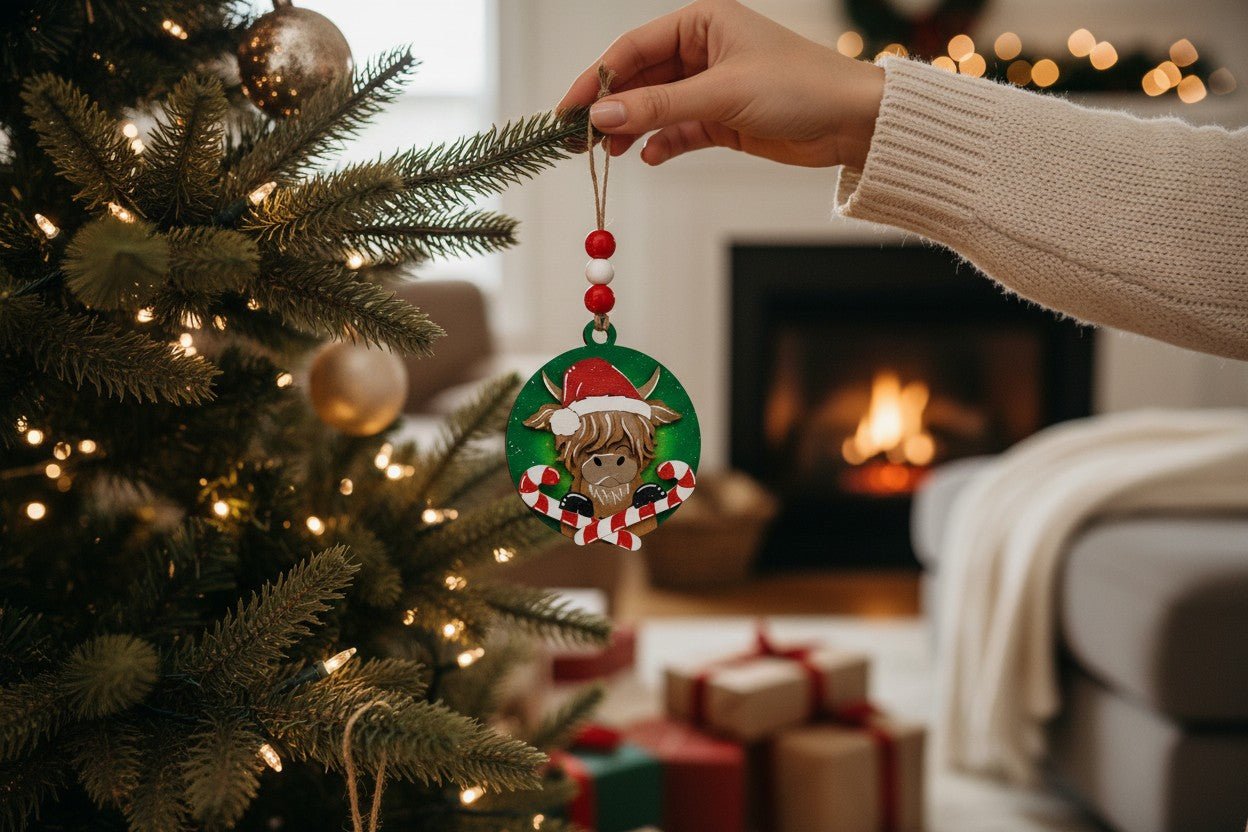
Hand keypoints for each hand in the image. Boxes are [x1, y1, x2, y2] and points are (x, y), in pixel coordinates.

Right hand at [558, 0, 884, 168]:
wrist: (852, 122)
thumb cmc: (799, 87)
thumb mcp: (721, 94)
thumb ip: (658, 107)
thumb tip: (602, 114)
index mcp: (701, 22)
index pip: (633, 49)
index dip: (596, 79)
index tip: (568, 110)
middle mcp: (702, 50)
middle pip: (639, 80)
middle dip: (610, 109)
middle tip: (579, 140)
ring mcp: (710, 86)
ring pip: (655, 108)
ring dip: (631, 130)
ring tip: (609, 153)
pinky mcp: (721, 119)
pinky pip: (677, 131)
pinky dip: (661, 144)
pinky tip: (647, 157)